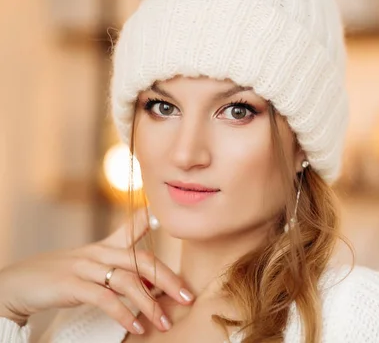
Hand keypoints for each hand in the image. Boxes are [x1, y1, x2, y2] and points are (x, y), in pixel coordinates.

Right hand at [0, 210, 193, 334]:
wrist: (19, 284)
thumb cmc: (61, 274)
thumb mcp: (93, 259)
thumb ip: (121, 249)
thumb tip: (150, 247)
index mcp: (106, 246)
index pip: (135, 232)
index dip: (154, 225)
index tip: (172, 223)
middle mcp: (99, 252)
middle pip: (142, 261)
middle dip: (169, 279)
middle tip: (188, 298)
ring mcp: (85, 267)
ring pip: (127, 281)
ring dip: (149, 304)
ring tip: (164, 323)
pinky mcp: (72, 285)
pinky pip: (104, 298)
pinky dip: (123, 313)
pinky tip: (135, 327)